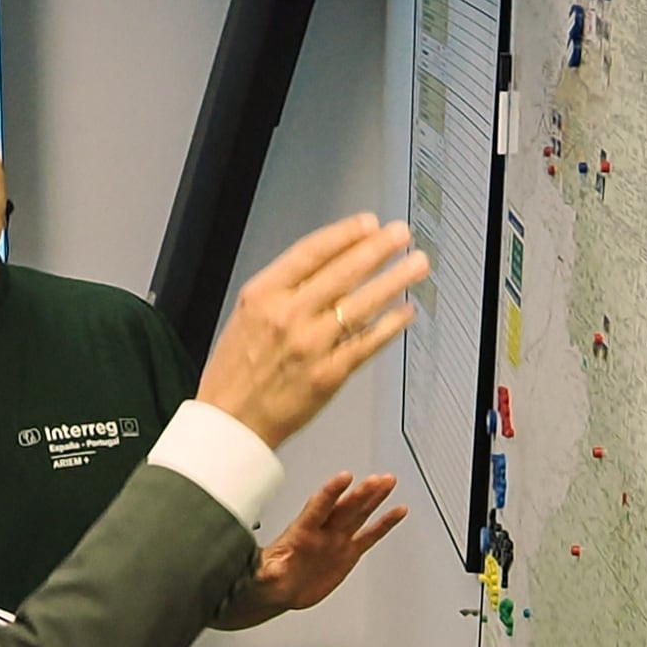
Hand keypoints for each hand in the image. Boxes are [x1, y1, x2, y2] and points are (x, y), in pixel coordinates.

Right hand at [193, 215, 426, 448]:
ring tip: (416, 265)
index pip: (311, 253)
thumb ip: (284, 291)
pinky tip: (405, 311)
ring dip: (395, 280)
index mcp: (263, 295)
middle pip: (342, 273)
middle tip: (401, 234)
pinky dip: (390, 325)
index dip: (345, 234)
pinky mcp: (328, 374)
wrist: (229, 423)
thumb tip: (329, 265)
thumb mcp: (247, 317)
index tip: (368, 223)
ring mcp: (310, 345)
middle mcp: (288, 316)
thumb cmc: (235, 372)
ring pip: (362, 304)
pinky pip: (367, 343)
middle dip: (378, 249)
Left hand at [239, 472, 408, 617]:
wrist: (279, 591)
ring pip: (359, 514)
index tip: (344, 478)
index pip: (318, 508)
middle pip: (344, 508)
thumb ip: (267, 572)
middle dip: (361, 493)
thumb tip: (267, 571)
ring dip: (374, 498)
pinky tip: (397, 512)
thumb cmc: (268, 579)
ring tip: (389, 482)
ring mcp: (336, 540)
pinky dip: (384, 524)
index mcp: (301, 533)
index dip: (331, 493)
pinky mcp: (347, 552)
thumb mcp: (263, 577)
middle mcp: (322, 531)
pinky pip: (370, 536)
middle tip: (377, 479)